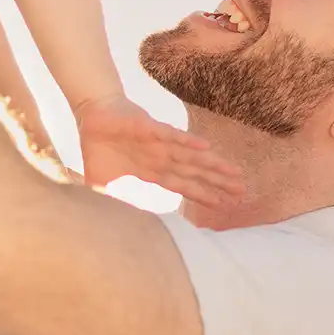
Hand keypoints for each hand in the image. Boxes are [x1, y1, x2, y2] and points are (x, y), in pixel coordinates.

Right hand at [74, 94, 244, 205]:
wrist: (91, 113)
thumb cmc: (99, 144)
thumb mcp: (100, 180)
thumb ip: (107, 199)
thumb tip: (105, 221)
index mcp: (153, 170)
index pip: (183, 186)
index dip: (203, 195)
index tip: (223, 205)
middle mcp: (161, 157)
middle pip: (194, 173)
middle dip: (217, 182)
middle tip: (242, 192)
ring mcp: (157, 143)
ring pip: (189, 155)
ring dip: (211, 164)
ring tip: (234, 172)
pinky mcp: (147, 128)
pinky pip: (170, 134)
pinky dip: (186, 140)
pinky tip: (205, 146)